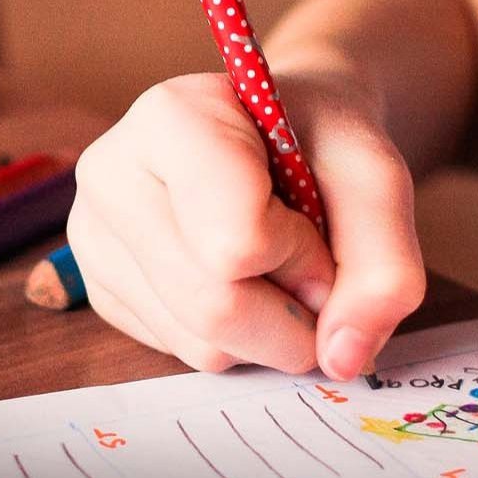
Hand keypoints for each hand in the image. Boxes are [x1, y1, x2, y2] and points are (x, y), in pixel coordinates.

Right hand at [68, 71, 424, 378]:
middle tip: (312, 266)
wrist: (282, 131)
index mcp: (169, 117)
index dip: (302, 254)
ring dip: (268, 330)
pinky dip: (234, 338)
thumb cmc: (320, 141)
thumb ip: (384, 265)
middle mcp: (110, 174)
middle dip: (293, 311)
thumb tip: (341, 359)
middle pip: (214, 307)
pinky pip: (181, 353)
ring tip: (272, 264)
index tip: (315, 218)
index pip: (236, 243)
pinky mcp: (99, 289)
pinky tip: (236, 279)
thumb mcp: (376, 178)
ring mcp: (93, 236)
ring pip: (199, 343)